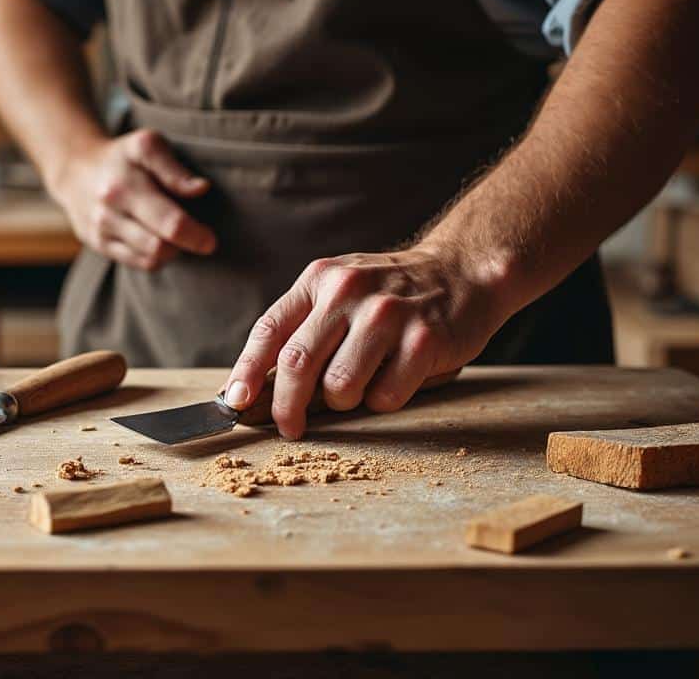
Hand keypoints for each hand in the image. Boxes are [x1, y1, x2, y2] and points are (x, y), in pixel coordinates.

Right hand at [46, 129, 216, 270]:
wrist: (75, 170)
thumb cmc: (122, 157)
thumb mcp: (147, 146)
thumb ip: (174, 168)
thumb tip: (201, 189)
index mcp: (126, 186)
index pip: (168, 223)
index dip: (195, 235)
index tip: (210, 239)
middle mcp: (110, 212)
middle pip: (159, 248)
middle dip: (185, 245)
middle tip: (198, 235)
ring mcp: (102, 232)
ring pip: (150, 259)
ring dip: (171, 251)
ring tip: (174, 233)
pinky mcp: (99, 245)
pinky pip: (138, 263)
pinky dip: (155, 257)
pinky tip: (158, 239)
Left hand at [222, 246, 505, 438]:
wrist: (463, 272)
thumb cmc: (392, 293)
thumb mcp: (339, 291)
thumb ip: (303, 328)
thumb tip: (258, 386)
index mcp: (319, 279)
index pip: (268, 331)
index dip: (246, 373)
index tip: (236, 403)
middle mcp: (347, 291)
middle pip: (296, 365)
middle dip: (287, 407)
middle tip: (291, 427)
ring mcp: (387, 315)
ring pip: (340, 387)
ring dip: (344, 402)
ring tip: (362, 385)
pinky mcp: (423, 341)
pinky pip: (384, 396)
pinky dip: (384, 401)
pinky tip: (397, 378)